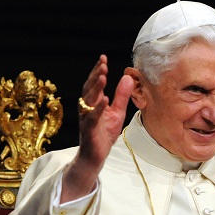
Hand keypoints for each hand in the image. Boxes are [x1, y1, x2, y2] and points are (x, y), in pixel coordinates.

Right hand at [61, 54, 132, 201]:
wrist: (95, 156)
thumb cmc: (104, 134)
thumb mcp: (117, 112)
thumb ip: (121, 96)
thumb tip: (128, 77)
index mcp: (93, 103)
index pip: (94, 83)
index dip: (98, 71)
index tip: (103, 58)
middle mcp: (86, 108)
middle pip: (89, 88)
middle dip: (95, 75)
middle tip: (103, 63)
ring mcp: (86, 119)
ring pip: (88, 101)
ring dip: (95, 88)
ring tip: (103, 76)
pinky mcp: (89, 130)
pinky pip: (93, 118)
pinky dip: (98, 108)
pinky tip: (104, 100)